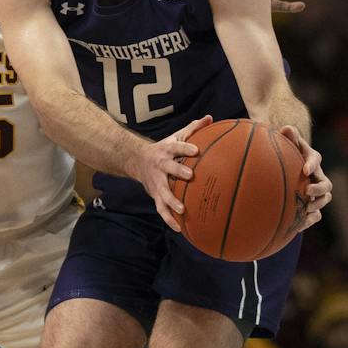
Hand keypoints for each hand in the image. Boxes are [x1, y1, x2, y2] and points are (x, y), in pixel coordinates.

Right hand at [135, 114, 211, 232]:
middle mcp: (160, 166)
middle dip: (178, 172)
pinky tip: (180, 229)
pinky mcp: (155, 195)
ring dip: (171, 201)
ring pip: (162, 192)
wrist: (137, 161)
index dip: (185, 148)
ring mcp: (156, 182)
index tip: (195, 150)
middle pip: (168, 169)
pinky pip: (161, 209)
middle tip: (190, 176)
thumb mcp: (175, 136)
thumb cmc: (163, 149)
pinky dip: (169, 219)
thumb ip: (193, 128)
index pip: (176, 147)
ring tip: (182, 210)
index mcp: (166, 150)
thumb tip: (211, 118)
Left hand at [279, 124, 330, 232]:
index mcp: (310, 159)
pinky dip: (309, 220)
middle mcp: (316, 176)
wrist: (285, 164)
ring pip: (324, 200)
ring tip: (305, 209)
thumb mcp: (285, 142)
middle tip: (307, 192)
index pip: (315, 159)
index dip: (312, 164)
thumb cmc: (284, 151)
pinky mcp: (310, 205)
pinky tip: (297, 225)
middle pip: (326, 185)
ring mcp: (315, 192)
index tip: (305, 170)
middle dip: (319, 190)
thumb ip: (287, 136)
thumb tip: (287, 128)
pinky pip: (314, 215)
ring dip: (317, 205)